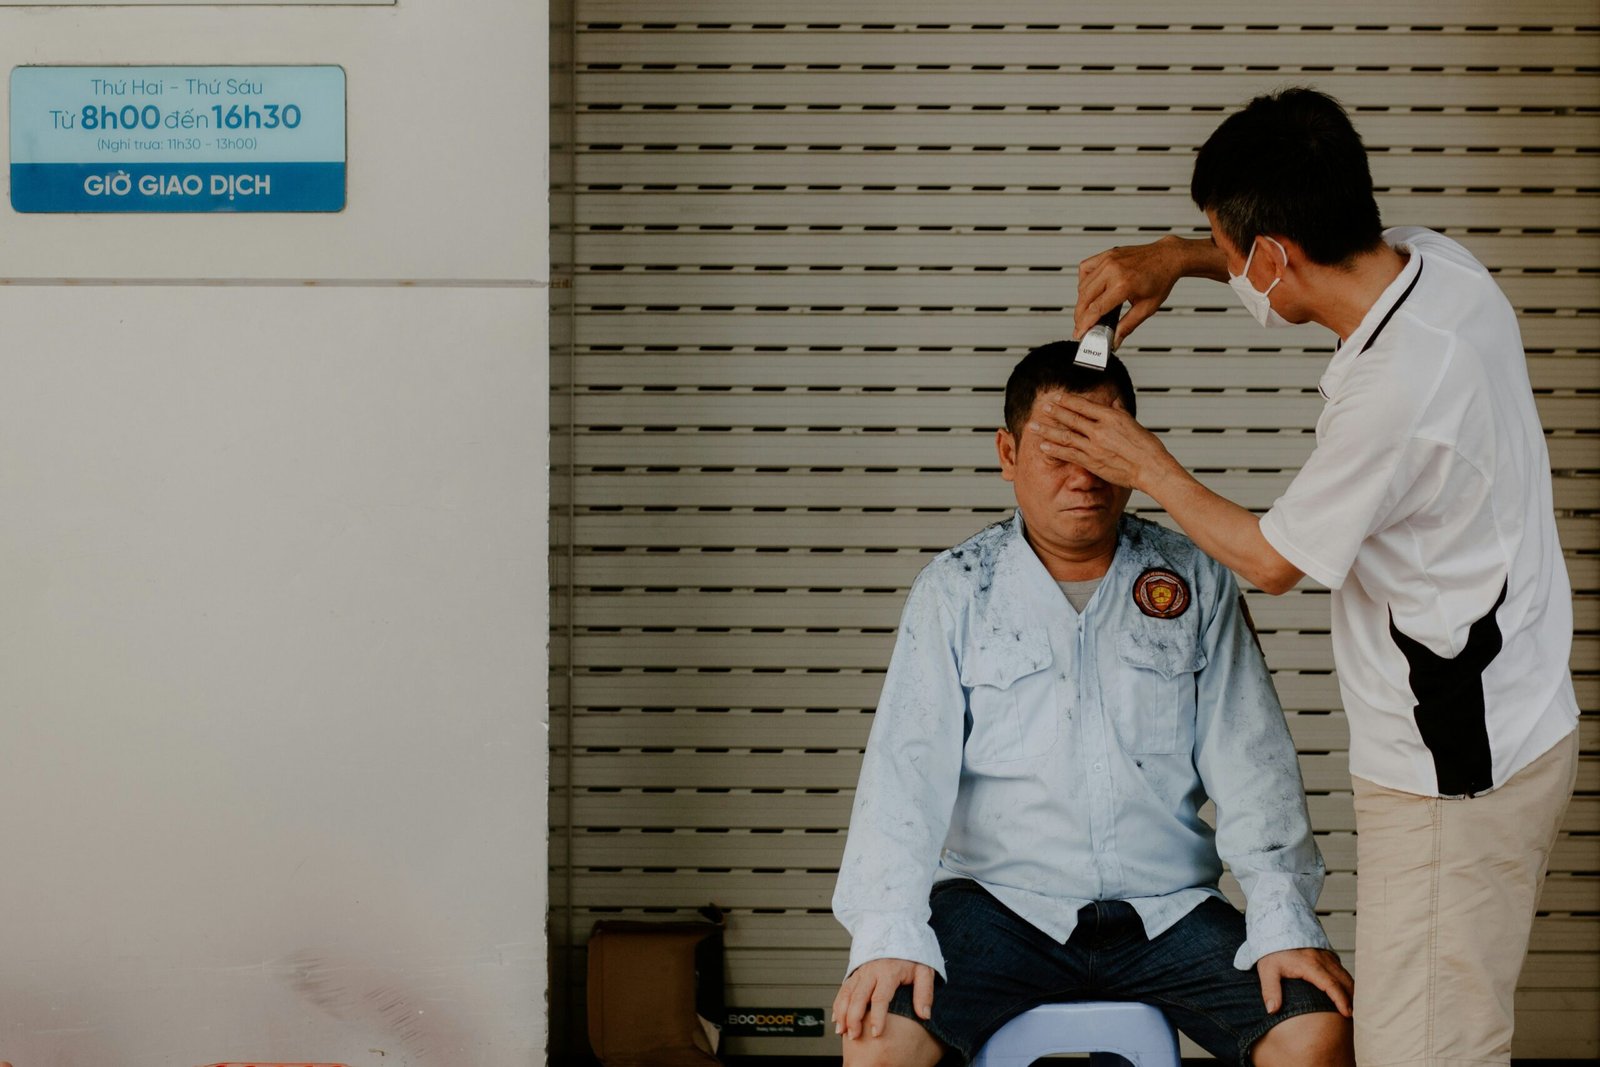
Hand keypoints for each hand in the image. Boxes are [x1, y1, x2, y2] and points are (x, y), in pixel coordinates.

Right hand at [832, 957, 934, 1039]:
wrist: (898, 932)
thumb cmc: (912, 955)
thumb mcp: (924, 970)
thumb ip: (924, 992)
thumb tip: (924, 1015)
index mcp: (889, 972)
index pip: (880, 997)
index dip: (877, 1017)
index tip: (876, 1033)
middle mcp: (871, 971)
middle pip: (858, 997)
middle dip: (854, 1018)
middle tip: (854, 1036)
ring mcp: (861, 972)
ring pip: (847, 993)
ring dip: (842, 1013)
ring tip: (841, 1031)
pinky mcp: (856, 973)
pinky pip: (843, 989)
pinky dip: (837, 1004)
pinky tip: (836, 1019)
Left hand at [1029, 392, 1173, 492]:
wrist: (1151, 468)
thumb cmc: (1147, 448)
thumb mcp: (1134, 424)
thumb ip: (1121, 412)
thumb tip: (1115, 403)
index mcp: (1111, 417)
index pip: (1083, 405)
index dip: (1067, 401)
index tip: (1056, 397)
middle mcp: (1100, 429)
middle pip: (1071, 418)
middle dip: (1054, 412)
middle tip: (1041, 407)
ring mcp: (1094, 446)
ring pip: (1065, 435)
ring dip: (1047, 430)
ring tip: (1034, 426)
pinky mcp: (1091, 461)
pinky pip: (1068, 454)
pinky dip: (1054, 450)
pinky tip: (1043, 447)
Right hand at [1073, 236, 1187, 344]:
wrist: (1168, 257)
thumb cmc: (1161, 279)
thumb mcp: (1147, 308)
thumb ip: (1128, 326)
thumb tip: (1115, 339)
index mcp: (1124, 284)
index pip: (1096, 308)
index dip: (1085, 324)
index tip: (1080, 333)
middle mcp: (1113, 270)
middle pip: (1085, 298)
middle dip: (1080, 316)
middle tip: (1082, 326)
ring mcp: (1108, 260)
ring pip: (1082, 285)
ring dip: (1081, 301)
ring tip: (1088, 311)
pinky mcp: (1106, 255)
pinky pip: (1085, 269)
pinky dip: (1083, 282)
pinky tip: (1090, 290)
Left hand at [1257, 947, 1353, 1017]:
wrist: (1276, 928)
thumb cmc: (1272, 950)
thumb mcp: (1267, 969)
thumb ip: (1270, 989)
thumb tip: (1272, 1010)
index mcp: (1310, 964)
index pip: (1331, 984)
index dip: (1340, 1000)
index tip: (1347, 1013)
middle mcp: (1322, 960)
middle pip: (1344, 981)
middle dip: (1353, 999)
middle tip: (1356, 1017)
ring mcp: (1327, 957)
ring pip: (1346, 976)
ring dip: (1353, 991)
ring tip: (1355, 1009)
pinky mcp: (1328, 956)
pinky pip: (1342, 971)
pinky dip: (1348, 983)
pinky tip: (1348, 995)